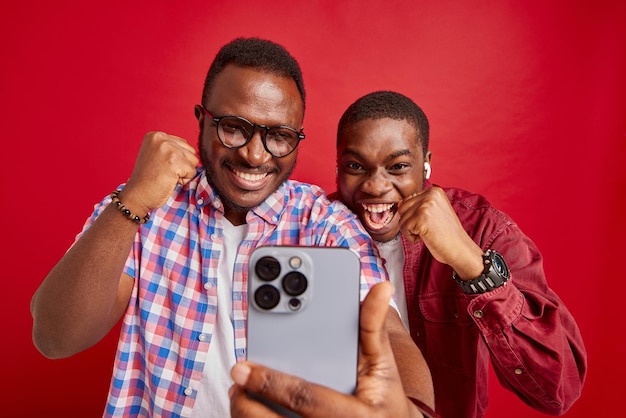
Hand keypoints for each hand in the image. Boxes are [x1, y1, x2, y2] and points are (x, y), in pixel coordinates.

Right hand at [118, 131, 198, 214]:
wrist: (136, 196)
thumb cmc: (147, 180)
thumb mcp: (156, 155)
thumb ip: (172, 149)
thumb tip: (194, 154)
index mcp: (156, 135)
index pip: (183, 144)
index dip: (177, 160)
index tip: (160, 166)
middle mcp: (161, 138)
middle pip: (191, 151)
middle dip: (181, 165)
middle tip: (163, 172)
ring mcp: (168, 148)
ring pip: (193, 161)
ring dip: (183, 172)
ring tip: (166, 176)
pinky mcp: (175, 161)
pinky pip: (192, 172)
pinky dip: (184, 180)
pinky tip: (169, 181)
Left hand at [229, 282, 425, 417]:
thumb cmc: (384, 396)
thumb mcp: (384, 363)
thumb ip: (374, 327)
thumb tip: (380, 288)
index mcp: (355, 415)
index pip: (305, 397)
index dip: (270, 382)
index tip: (244, 367)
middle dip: (248, 403)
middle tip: (236, 377)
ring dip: (248, 414)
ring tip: (238, 392)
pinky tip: (250, 407)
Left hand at [398, 186, 483, 278]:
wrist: (460, 249)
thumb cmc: (447, 234)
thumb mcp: (434, 212)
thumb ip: (419, 205)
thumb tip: (399, 204)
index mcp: (435, 191)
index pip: (409, 200)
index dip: (415, 215)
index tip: (429, 222)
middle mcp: (430, 195)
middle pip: (403, 208)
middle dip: (411, 222)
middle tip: (428, 228)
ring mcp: (425, 206)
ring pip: (402, 219)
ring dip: (411, 230)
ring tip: (428, 232)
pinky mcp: (421, 218)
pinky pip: (403, 228)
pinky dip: (412, 237)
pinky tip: (426, 237)